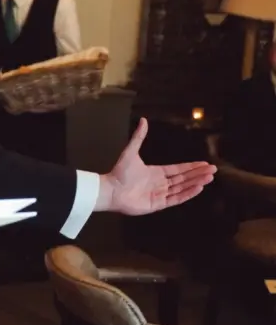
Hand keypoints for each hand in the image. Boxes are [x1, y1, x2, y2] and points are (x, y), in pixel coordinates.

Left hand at [96, 118, 215, 215]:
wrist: (110, 190)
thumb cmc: (119, 172)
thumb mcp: (131, 152)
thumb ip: (139, 137)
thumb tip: (143, 120)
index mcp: (156, 172)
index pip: (178, 169)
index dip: (192, 166)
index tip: (204, 164)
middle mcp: (160, 183)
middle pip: (184, 178)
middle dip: (199, 174)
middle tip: (213, 170)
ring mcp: (160, 194)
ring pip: (182, 188)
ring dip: (196, 183)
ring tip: (209, 178)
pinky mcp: (158, 204)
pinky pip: (176, 198)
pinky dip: (187, 194)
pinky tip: (198, 188)